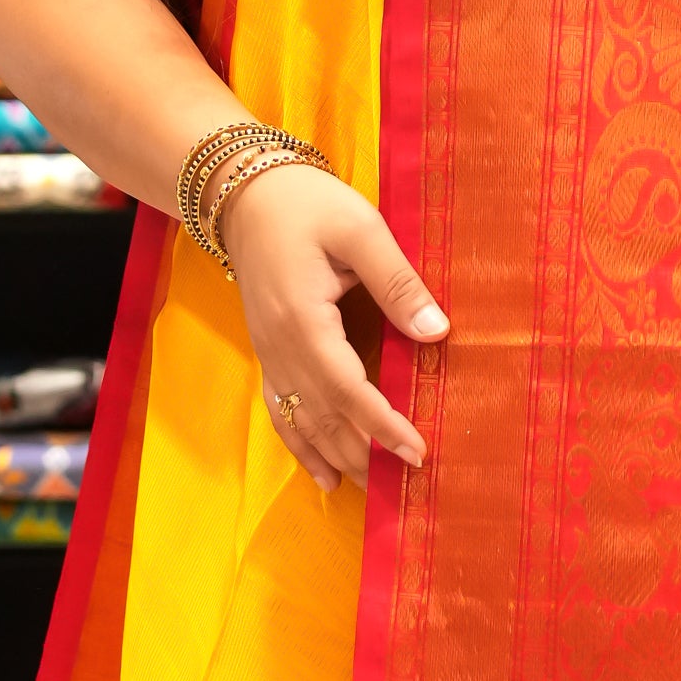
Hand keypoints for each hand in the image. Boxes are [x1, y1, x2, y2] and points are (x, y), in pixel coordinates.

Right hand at [224, 151, 444, 491]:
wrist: (243, 193)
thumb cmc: (305, 203)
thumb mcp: (360, 230)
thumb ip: (397, 283)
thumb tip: (437, 331)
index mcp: (304, 321)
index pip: (349, 390)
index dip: (383, 425)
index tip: (417, 452)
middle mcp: (281, 348)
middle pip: (325, 417)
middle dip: (365, 453)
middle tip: (406, 480)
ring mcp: (270, 354)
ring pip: (302, 422)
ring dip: (336, 457)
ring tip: (371, 487)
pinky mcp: (267, 352)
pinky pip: (280, 412)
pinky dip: (301, 448)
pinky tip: (322, 475)